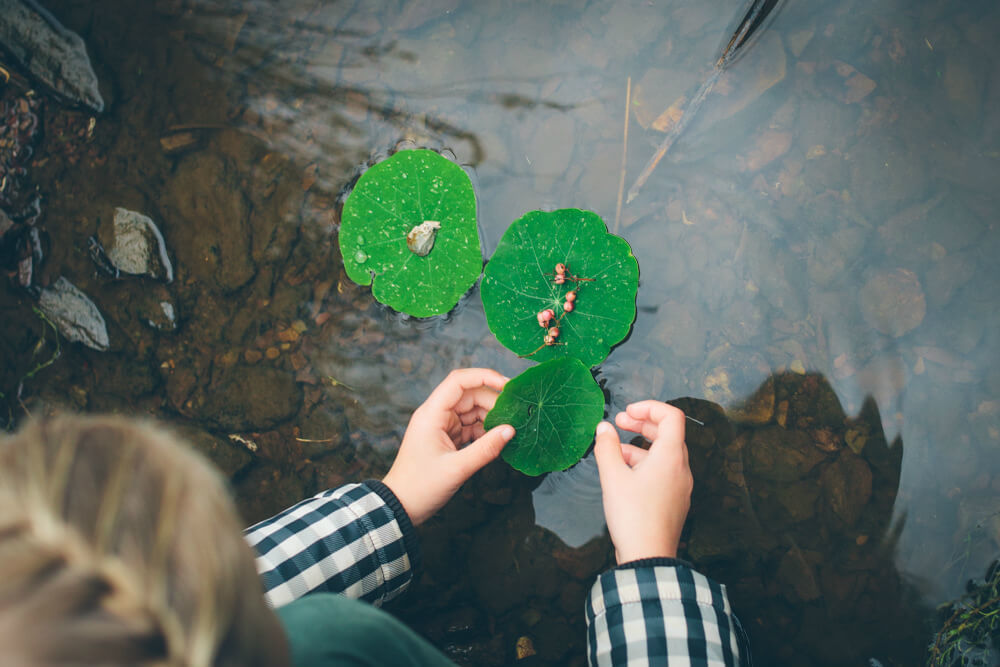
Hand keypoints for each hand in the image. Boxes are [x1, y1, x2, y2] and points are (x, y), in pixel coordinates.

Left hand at [383, 368, 514, 524]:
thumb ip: (486, 449)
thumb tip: (510, 431)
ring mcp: (441, 426)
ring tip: (510, 428)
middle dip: (493, 402)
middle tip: (515, 414)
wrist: (401, 506)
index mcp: (432, 414)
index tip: (508, 385)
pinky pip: (470, 427)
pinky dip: (484, 431)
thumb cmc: (421, 487)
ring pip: (471, 411)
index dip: (484, 376)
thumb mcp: (457, 468)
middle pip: (469, 395)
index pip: (458, 381)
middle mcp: (436, 415)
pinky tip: (498, 440)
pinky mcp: (447, 438)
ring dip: (490, 417)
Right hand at [593, 401, 692, 563]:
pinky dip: (645, 464)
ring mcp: (680, 485)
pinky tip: (624, 474)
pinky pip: (663, 472)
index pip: (671, 416)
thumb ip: (607, 447)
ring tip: (614, 451)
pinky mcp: (675, 500)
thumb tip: (604, 428)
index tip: (627, 412)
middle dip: (642, 423)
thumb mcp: (613, 477)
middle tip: (619, 422)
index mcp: (670, 457)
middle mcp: (681, 468)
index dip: (649, 407)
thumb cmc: (633, 517)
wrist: (648, 557)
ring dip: (640, 445)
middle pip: (668, 433)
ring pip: (664, 454)